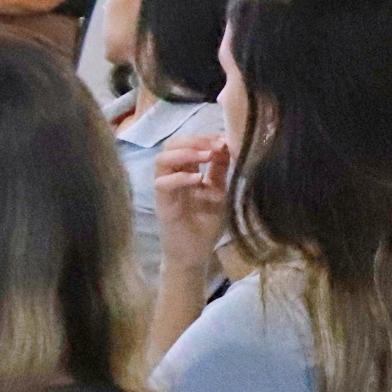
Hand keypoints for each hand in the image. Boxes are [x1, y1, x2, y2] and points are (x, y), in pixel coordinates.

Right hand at [153, 134, 234, 273]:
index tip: (226, 139)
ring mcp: (165, 189)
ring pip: (163, 160)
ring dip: (185, 153)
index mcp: (186, 171)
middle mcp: (172, 176)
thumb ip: (220, 170)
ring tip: (207, 156)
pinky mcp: (162, 204)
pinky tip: (197, 179)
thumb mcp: (219, 191)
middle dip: (195, 141)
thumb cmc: (206, 224)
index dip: (205, 138)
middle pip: (172, 145)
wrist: (196, 253)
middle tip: (216, 144)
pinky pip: (162, 184)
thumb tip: (228, 144)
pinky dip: (179, 178)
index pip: (188, 143)